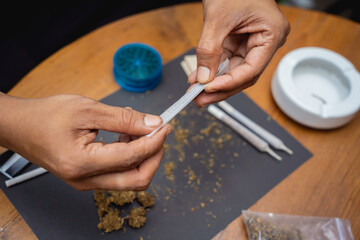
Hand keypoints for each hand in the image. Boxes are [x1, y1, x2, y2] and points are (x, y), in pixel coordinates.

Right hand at [0, 93, 170, 190]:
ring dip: (142, 155)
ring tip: (137, 128)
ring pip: (130, 178)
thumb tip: (153, 124)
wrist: (21, 126)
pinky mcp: (88, 178)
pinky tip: (126, 135)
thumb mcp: (88, 110)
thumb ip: (124, 119)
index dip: (154, 142)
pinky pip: (118, 172)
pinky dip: (130, 155)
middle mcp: (85, 180)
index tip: (165, 126)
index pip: (132, 158)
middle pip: (137, 179)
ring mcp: (86, 182)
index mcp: (82, 163)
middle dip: (155, 156)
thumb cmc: (46, 116)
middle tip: (159, 133)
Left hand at [189, 0, 289, 106]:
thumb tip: (203, 78)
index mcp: (272, 34)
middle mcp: (266, 41)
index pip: (252, 69)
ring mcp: (254, 42)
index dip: (229, 83)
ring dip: (215, 82)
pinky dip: (213, 70)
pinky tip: (199, 79)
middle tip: (200, 100)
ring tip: (196, 93)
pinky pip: (228, 61)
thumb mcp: (218, 19)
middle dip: (220, 88)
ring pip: (235, 70)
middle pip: (244, 74)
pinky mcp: (241, 41)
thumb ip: (210, 50)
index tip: (208, 89)